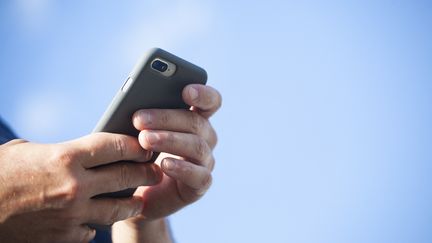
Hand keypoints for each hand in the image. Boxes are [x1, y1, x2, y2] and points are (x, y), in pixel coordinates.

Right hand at [0, 133, 161, 242]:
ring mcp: (71, 215)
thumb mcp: (28, 152)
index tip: (148, 147)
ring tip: (138, 200)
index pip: (118, 146)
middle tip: (156, 171)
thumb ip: (61, 152)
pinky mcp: (63, 237)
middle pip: (127, 177)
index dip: (138, 145)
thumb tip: (84, 153)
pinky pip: (91, 231)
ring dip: (131, 204)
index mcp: (66, 157)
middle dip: (147, 173)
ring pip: (117, 210)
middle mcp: (75, 186)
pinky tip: (95, 219)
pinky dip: (94, 225)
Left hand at [112, 84, 221, 241]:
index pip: (210, 101)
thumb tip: (136, 107)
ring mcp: (205, 162)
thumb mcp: (138, 132)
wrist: (135, 193)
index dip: (203, 94)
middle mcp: (205, 138)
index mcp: (195, 119)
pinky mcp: (200, 185)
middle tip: (139, 119)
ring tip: (144, 140)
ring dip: (169, 140)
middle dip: (166, 117)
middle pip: (196, 122)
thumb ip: (144, 117)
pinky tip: (164, 164)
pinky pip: (199, 175)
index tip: (185, 90)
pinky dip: (182, 168)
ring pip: (197, 146)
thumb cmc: (137, 155)